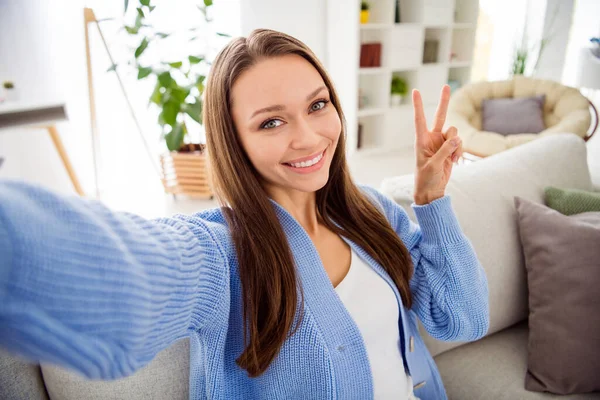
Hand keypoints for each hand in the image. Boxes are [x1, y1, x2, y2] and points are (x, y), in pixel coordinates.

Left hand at [412, 85, 462, 204]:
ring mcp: (442, 143)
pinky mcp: (450, 149)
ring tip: (451, 159)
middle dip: (444, 101)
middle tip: (446, 86)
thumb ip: (445, 151)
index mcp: (421, 140)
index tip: (415, 91)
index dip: (418, 105)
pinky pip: (459, 143)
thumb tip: (456, 139)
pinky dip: (459, 152)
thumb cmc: (426, 178)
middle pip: (440, 116)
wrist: (432, 189)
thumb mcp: (433, 165)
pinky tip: (454, 161)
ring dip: (456, 145)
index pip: (419, 119)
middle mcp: (431, 138)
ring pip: (454, 133)